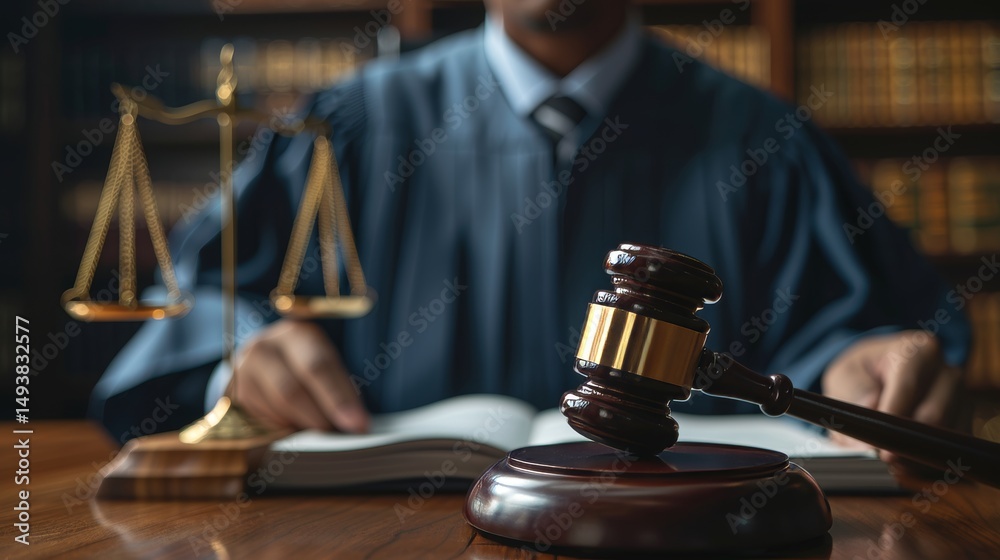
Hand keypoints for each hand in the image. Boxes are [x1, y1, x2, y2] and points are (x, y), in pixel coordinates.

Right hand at [227, 319, 368, 432]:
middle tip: (338, 440)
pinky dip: (282, 433)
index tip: (358, 425)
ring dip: (300, 428)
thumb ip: (336, 387)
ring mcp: (242, 372)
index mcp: (296, 334)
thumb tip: (354, 424)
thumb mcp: (322, 364)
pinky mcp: (231, 397)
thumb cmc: (304, 366)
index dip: (339, 398)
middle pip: (291, 391)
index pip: (318, 366)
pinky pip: (260, 423)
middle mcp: (264, 348)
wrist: (262, 361)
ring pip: (274, 411)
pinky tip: (295, 433)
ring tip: (319, 437)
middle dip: (318, 419)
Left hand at [821, 331, 963, 461]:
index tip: (878, 446)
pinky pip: (950, 449)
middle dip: (905, 442)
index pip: (909, 388)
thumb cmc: (863, 372)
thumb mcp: (845, 374)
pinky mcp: (964, 423)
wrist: (881, 373)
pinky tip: (904, 460)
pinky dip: (926, 459)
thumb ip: (854, 391)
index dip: (892, 420)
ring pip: (946, 437)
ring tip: (888, 459)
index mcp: (917, 351)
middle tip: (881, 459)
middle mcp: (946, 372)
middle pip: (935, 416)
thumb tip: (871, 409)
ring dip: (916, 454)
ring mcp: (961, 398)